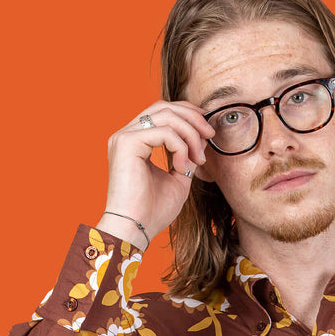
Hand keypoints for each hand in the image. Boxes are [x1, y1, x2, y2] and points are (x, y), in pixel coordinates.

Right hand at [99, 100, 214, 246]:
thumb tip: (201, 136)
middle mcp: (127, 135)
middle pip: (164, 106)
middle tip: (210, 135)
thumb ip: (187, 155)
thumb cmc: (153, 211)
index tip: (208, 133)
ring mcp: (124, 137)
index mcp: (136, 141)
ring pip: (166, 115)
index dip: (188, 115)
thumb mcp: (178, 178)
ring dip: (190, 133)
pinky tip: (182, 167)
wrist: (136, 229)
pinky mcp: (126, 143)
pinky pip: (164, 132)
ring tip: (199, 158)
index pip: (162, 112)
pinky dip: (180, 147)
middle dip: (193, 118)